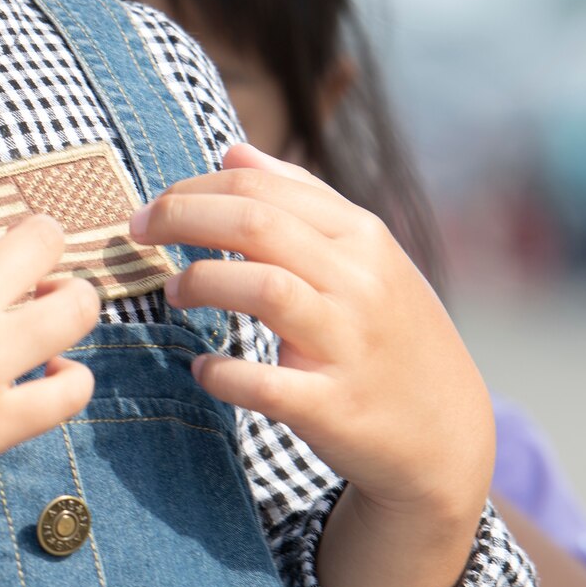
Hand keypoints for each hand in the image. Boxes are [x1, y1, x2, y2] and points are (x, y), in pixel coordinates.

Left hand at [131, 141, 494, 586]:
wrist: (446, 436)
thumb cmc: (388, 334)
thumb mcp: (364, 256)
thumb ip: (299, 199)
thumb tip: (232, 150)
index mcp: (362, 236)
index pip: (262, 187)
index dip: (193, 189)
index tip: (153, 208)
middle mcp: (359, 282)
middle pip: (256, 223)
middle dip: (182, 218)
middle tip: (138, 233)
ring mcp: (349, 344)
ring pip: (263, 288)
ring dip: (202, 283)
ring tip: (175, 292)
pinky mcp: (333, 407)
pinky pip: (264, 383)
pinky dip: (222, 373)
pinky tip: (203, 369)